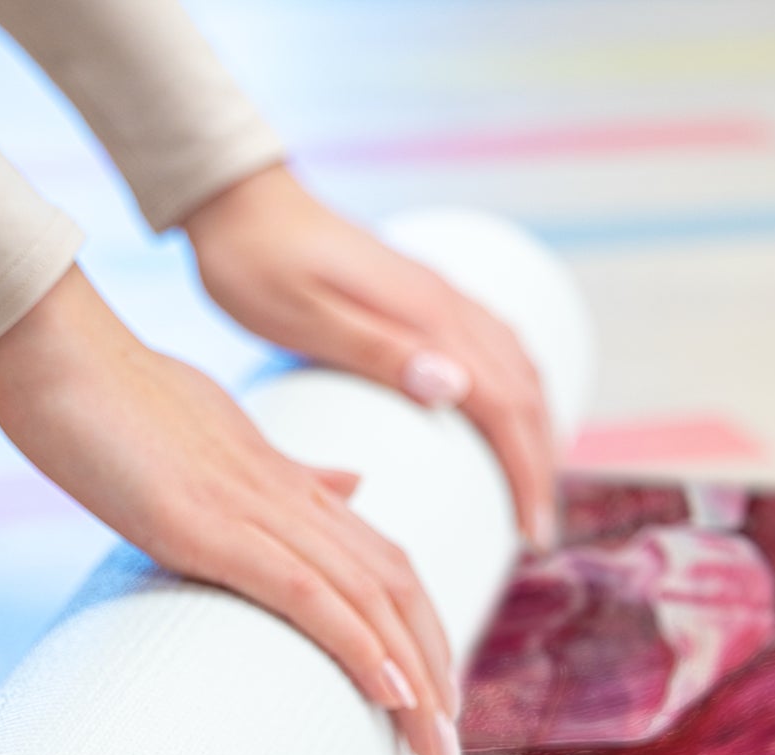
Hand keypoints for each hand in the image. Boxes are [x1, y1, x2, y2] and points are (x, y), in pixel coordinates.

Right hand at [0, 266, 461, 754]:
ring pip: (369, 597)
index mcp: (290, 484)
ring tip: (435, 746)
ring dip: (413, 678)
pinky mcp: (209, 528)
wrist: (51, 346)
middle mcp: (290, 498)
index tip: (432, 694)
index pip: (384, 563)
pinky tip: (390, 693)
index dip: (419, 630)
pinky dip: (357, 643)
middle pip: (396, 588)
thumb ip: (288, 471)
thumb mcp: (220, 436)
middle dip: (432, 671)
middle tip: (446, 747)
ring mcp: (254, 510)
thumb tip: (349, 486)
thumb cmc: (115, 395)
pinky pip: (307, 592)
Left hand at [183, 163, 557, 551]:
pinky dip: (520, 392)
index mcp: (428, 316)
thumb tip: (456, 389)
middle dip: (540, 468)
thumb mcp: (303, 318)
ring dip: (538, 431)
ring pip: (521, 369)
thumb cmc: (254, 264)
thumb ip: (377, 352)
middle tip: (535, 534)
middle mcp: (448, 303)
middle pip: (526, 394)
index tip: (530, 536)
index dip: (526, 476)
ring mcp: (441, 295)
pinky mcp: (425, 295)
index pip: (506, 407)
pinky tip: (510, 416)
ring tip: (531, 489)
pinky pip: (500, 348)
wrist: (234, 196)